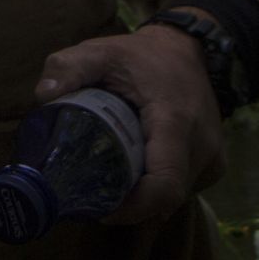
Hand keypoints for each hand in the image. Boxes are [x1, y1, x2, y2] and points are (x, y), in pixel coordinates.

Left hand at [32, 18, 225, 225]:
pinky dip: (158, 190)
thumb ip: (69, 67)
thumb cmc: (140, 55)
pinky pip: (184, 188)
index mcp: (175, 120)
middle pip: (167, 197)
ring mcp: (213, 157)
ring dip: (145, 199)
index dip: (135, 207)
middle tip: (94, 197)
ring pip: (176, 197)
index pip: (165, 183)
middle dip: (131, 205)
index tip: (102, 209)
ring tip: (110, 185)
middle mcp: (202, 145)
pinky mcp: (215, 164)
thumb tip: (43, 95)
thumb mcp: (100, 52)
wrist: (185, 50)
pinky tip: (133, 177)